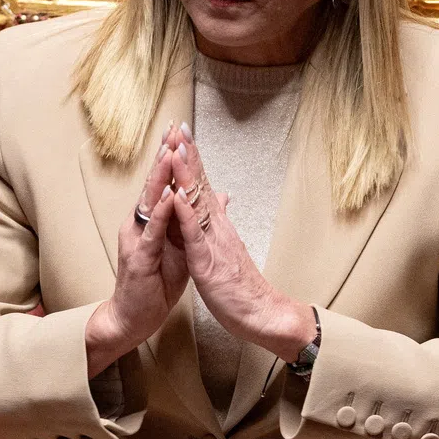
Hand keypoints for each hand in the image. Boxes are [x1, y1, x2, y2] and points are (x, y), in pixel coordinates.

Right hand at [86, 130, 189, 376]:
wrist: (135, 317)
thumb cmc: (155, 282)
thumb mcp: (179, 247)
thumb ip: (189, 221)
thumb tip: (209, 199)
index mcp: (151, 220)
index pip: (164, 182)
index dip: (173, 157)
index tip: (183, 132)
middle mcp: (140, 223)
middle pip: (155, 184)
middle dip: (164, 156)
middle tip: (174, 129)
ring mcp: (137, 238)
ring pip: (150, 201)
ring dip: (161, 176)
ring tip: (170, 152)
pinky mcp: (139, 257)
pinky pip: (152, 232)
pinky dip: (161, 213)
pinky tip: (169, 197)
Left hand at [168, 122, 315, 362]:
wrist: (262, 312)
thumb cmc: (241, 285)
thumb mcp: (228, 248)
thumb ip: (222, 221)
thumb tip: (223, 198)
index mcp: (218, 224)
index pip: (202, 184)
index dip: (192, 158)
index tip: (182, 133)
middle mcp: (217, 225)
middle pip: (201, 183)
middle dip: (189, 155)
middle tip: (179, 126)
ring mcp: (213, 240)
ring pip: (197, 201)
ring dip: (186, 175)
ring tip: (176, 148)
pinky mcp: (208, 260)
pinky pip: (195, 234)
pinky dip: (186, 214)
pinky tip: (177, 195)